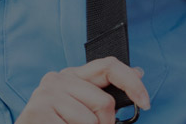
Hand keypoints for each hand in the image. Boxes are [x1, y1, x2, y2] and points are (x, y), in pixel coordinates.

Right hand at [16, 57, 150, 123]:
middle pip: (105, 102)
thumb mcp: (84, 107)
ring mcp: (46, 93)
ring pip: (92, 121)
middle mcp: (58, 78)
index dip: (132, 83)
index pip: (109, 66)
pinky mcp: (39, 111)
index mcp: (73, 75)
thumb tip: (138, 72)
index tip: (147, 102)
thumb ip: (105, 92)